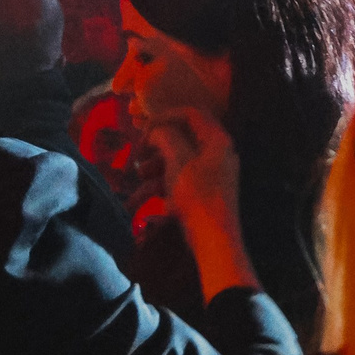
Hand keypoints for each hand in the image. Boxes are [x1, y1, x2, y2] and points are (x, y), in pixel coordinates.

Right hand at [141, 108, 252, 301]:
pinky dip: (158, 187)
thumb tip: (157, 130)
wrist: (213, 241)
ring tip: (137, 177)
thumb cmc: (197, 195)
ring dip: (153, 167)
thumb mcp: (178, 160)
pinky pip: (177, 181)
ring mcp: (210, 174)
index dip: (165, 115)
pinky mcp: (201, 193)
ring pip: (175, 161)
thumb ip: (165, 136)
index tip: (143, 127)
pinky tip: (138, 202)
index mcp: (216, 140)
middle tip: (138, 152)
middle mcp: (216, 153)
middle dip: (155, 145)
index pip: (191, 113)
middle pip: (181, 138)